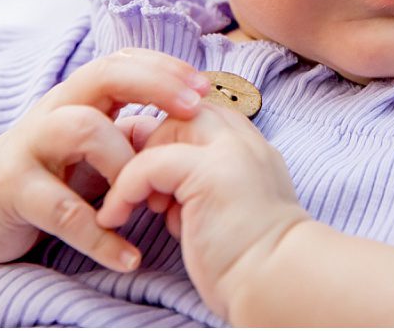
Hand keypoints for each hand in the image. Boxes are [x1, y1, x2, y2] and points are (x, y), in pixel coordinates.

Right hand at [0, 47, 209, 271]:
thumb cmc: (46, 170)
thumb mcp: (87, 143)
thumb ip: (129, 129)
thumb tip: (192, 124)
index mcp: (76, 96)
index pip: (122, 61)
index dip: (164, 67)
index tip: (205, 84)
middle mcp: (53, 110)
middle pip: (103, 77)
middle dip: (154, 87)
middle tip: (193, 112)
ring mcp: (30, 146)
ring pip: (81, 129)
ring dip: (123, 161)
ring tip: (145, 194)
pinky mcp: (12, 191)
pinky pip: (62, 210)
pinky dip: (99, 236)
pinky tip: (127, 256)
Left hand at [97, 103, 310, 321]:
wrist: (277, 283)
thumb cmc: (250, 261)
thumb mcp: (226, 210)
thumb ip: (202, 187)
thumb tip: (160, 185)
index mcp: (252, 148)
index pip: (202, 115)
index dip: (171, 139)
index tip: (151, 177)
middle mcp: (244, 140)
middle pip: (183, 111)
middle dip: (152, 143)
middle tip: (137, 184)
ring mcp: (229, 150)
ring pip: (165, 128)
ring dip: (137, 165)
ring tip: (133, 206)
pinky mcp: (208, 171)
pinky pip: (149, 164)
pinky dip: (124, 190)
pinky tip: (116, 217)